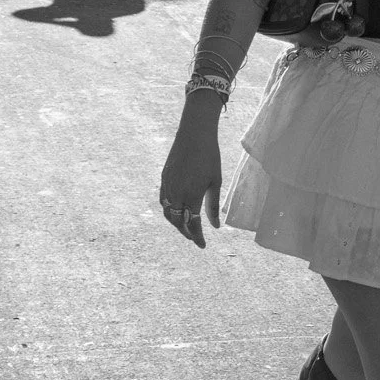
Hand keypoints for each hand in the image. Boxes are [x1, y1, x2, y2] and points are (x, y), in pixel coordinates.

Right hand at [158, 107, 223, 246]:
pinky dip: (169, 210)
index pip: (192, 224)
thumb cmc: (209, 157)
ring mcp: (167, 185)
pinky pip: (163, 200)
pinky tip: (177, 210)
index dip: (197, 237)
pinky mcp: (163, 178)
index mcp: (191, 195)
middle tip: (195, 237)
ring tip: (185, 226)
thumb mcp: (215, 182)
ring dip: (175, 222)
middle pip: (177, 222)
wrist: (194, 134)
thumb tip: (216, 227)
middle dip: (185, 232)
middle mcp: (176, 193)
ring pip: (167, 212)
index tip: (202, 246)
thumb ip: (212, 206)